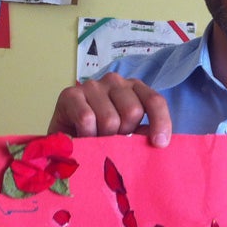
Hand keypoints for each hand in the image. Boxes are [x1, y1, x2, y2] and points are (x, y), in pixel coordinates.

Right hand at [48, 73, 171, 146]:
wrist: (66, 141)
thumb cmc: (101, 137)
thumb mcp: (127, 135)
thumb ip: (143, 135)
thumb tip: (158, 141)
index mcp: (134, 89)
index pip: (155, 101)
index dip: (161, 122)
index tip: (160, 144)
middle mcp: (115, 81)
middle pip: (132, 111)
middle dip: (124, 134)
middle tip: (112, 141)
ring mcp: (92, 86)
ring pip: (110, 119)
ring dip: (103, 138)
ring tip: (96, 139)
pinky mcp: (70, 94)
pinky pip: (87, 119)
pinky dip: (87, 135)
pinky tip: (83, 137)